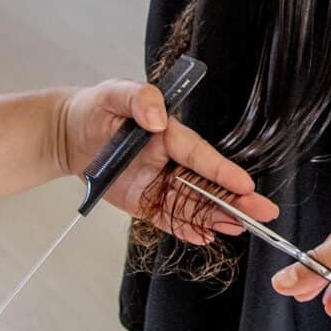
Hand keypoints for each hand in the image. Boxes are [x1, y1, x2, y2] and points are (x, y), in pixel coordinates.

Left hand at [56, 80, 278, 244]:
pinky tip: (206, 237)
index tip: (244, 184)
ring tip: (240, 228)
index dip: (221, 171)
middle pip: (206, 182)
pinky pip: (168, 217)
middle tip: (262, 212)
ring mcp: (157, 183)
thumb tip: (157, 117)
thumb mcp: (114, 93)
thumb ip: (138, 98)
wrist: (68, 134)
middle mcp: (168, 160)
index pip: (199, 154)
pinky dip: (186, 228)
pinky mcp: (144, 201)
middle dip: (235, 198)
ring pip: (192, 203)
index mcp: (168, 134)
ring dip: (216, 216)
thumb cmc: (94, 109)